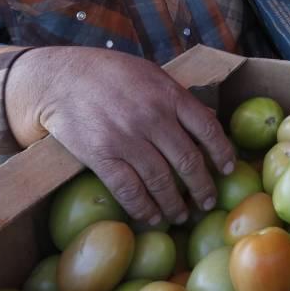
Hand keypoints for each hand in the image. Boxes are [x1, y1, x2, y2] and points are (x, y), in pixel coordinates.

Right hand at [6, 47, 234, 225]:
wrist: (61, 79)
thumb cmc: (108, 73)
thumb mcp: (149, 74)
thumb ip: (175, 97)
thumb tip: (204, 123)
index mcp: (169, 94)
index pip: (208, 128)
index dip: (222, 152)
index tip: (228, 169)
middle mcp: (153, 117)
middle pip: (188, 160)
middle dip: (202, 187)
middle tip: (208, 202)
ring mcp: (127, 138)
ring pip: (161, 180)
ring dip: (174, 204)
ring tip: (181, 215)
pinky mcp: (102, 156)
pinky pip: (129, 189)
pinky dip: (143, 208)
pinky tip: (151, 217)